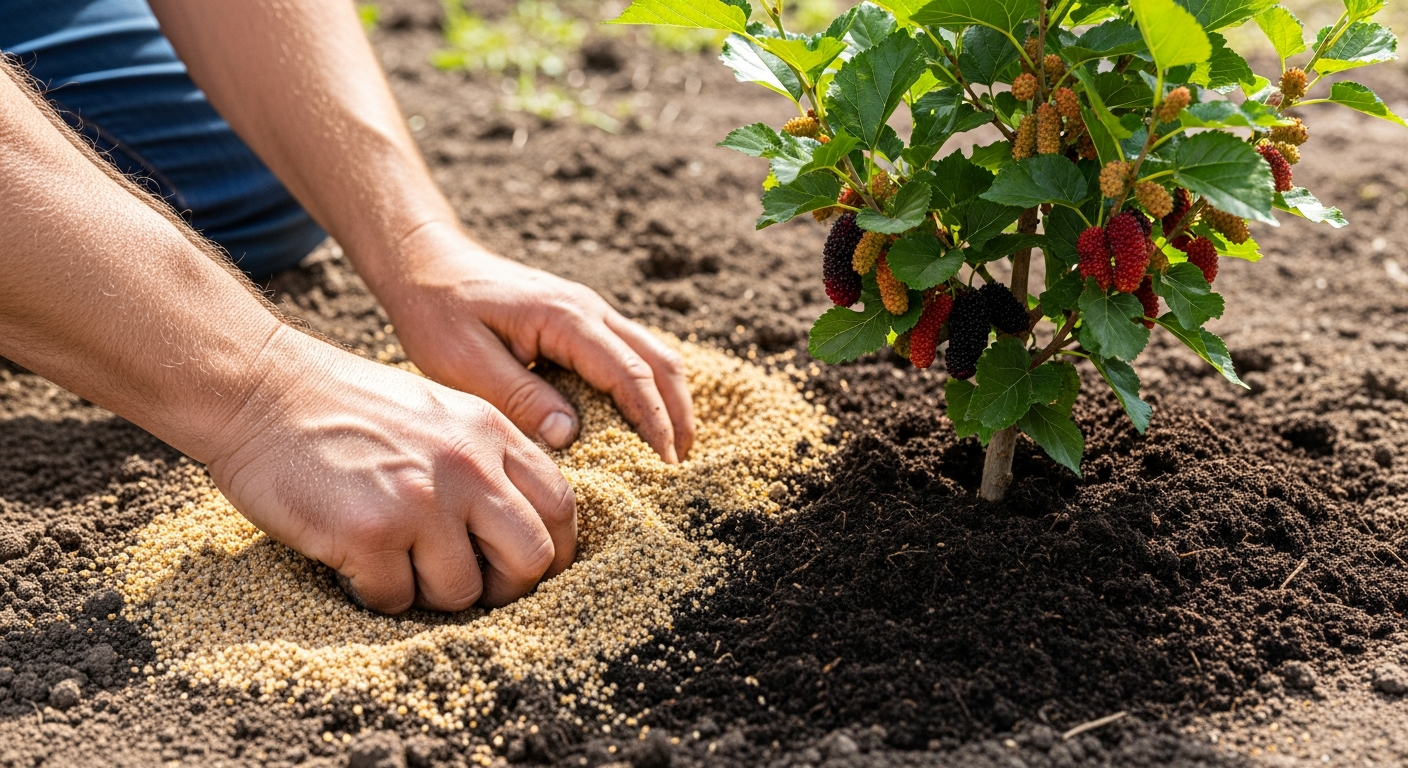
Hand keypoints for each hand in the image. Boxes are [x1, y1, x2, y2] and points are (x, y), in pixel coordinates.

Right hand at [206, 327, 576, 612]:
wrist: (261, 388)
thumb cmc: (347, 406)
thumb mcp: (439, 411)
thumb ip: (486, 456)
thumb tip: (522, 524)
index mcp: (491, 433)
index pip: (559, 506)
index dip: (552, 550)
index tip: (527, 568)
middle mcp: (468, 466)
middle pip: (531, 558)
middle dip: (507, 587)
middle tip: (471, 587)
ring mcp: (421, 501)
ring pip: (462, 591)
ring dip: (430, 593)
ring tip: (396, 564)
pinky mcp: (370, 534)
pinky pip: (395, 599)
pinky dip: (375, 593)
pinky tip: (352, 560)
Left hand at [374, 223, 694, 462]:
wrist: (425, 260)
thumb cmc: (437, 310)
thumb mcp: (464, 362)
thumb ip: (520, 396)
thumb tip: (570, 434)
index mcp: (566, 318)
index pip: (629, 374)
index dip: (653, 420)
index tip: (664, 463)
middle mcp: (589, 309)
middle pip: (658, 360)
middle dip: (676, 413)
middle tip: (680, 463)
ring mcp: (588, 310)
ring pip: (651, 353)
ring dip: (668, 399)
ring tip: (670, 447)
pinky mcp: (578, 320)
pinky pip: (629, 351)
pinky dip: (646, 385)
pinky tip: (639, 418)